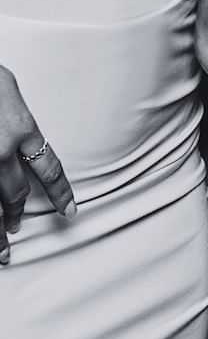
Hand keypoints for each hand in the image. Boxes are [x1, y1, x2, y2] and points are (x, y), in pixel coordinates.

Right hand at [1, 65, 76, 264]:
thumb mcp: (9, 88)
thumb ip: (16, 116)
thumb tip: (19, 127)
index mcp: (22, 129)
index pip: (49, 168)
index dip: (60, 192)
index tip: (69, 210)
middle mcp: (1, 151)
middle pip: (15, 193)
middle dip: (16, 214)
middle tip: (16, 228)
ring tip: (1, 250)